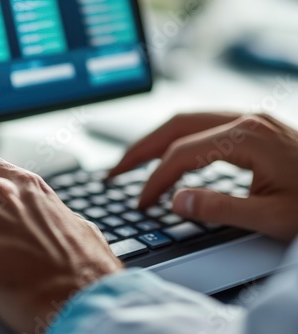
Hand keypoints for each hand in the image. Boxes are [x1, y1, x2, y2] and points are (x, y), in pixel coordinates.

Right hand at [109, 112, 297, 240]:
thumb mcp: (273, 217)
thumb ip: (220, 209)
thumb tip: (175, 202)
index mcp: (247, 137)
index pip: (181, 154)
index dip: (155, 180)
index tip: (142, 202)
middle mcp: (245, 120)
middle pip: (175, 125)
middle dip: (140, 148)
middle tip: (115, 171)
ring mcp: (250, 120)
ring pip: (186, 120)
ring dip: (155, 140)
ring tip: (132, 162)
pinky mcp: (253, 127)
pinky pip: (202, 126)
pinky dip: (177, 140)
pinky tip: (169, 155)